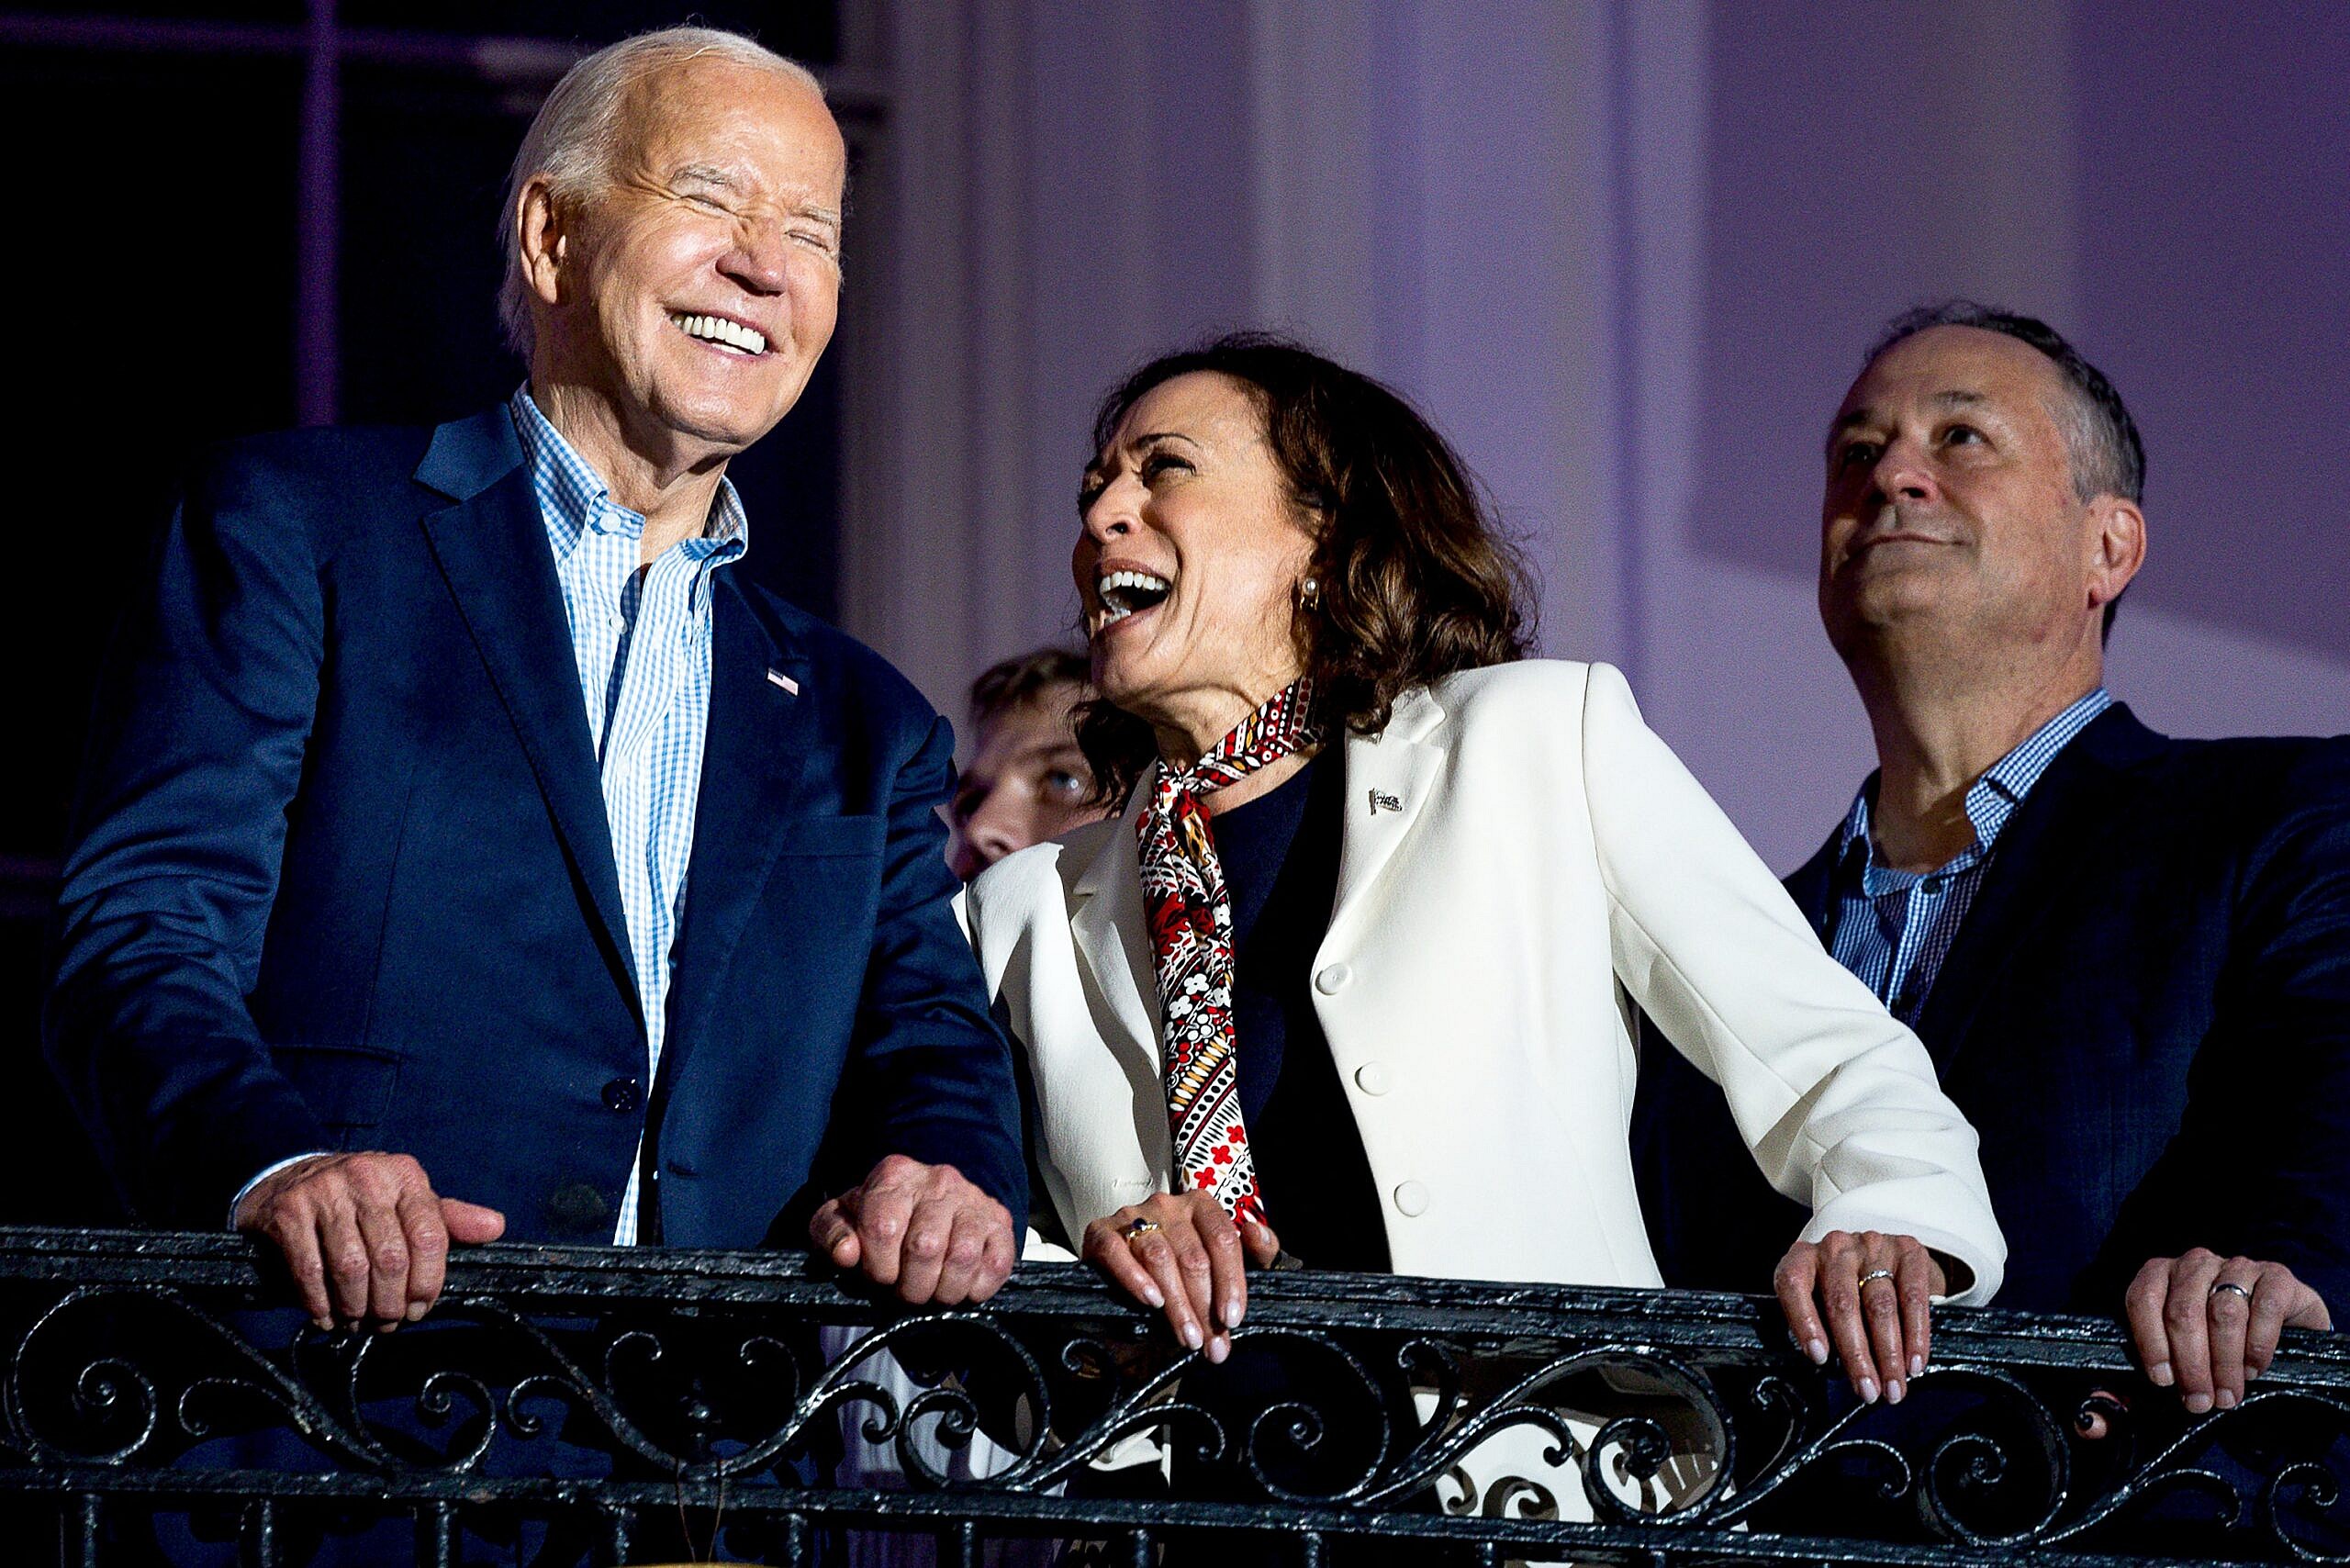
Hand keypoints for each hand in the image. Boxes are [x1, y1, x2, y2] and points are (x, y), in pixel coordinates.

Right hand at [235, 1152, 505, 1330]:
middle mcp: (367, 1178)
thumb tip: (495, 1227)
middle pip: (391, 1258)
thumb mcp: (405, 1200)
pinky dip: (320, 1303)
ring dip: (356, 1308)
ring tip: (358, 1323)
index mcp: (404, 1176)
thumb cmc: (358, 1198)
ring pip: (351, 1268)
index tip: (420, 1308)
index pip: (430, 1235)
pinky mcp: (289, 1212)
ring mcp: (324, 1192)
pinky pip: (309, 1270)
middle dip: (391, 1303)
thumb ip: (447, 1219)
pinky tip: (326, 1317)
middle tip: (387, 1323)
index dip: (428, 1282)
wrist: (287, 1177)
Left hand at [809, 1154, 1014, 1305]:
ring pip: (963, 1257)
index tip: (879, 1276)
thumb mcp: (843, 1218)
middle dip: (911, 1286)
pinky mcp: (1000, 1221)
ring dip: (944, 1291)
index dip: (878, 1267)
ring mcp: (973, 1199)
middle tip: (907, 1290)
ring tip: (934, 1291)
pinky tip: (961, 1287)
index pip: (883, 1229)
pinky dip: (977, 1288)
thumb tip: (847, 1253)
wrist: (926, 1201)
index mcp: (894, 1176)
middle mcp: (938, 1180)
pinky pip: (997, 1263)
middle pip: (925, 1247)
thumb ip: (831, 1232)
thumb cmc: (880, 1216)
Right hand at [1081, 1191, 1281, 1364]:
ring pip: (1160, 1258)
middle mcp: (1168, 1204)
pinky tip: (1151, 1302)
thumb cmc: (1182, 1282)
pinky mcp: (1100, 1232)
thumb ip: (1255, 1252)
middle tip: (1210, 1343)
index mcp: (1201, 1206)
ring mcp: (1132, 1215)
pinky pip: (1118, 1252)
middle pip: (1193, 1256)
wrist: (1125, 1303)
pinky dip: (1135, 1279)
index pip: (1223, 1240)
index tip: (1231, 1319)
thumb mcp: (1223, 1270)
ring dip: (1177, 1304)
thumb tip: (1257, 1233)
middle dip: (1204, 1306)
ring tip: (1187, 1337)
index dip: (1230, 1282)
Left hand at [1775, 1230, 1945, 1403]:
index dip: (1804, 1322)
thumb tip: (1831, 1369)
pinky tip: (1914, 1362)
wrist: (1889, 1261)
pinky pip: (1914, 1296)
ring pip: (1880, 1305)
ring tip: (1893, 1387)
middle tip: (1868, 1391)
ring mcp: (1873, 1246)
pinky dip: (1916, 1335)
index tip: (1820, 1358)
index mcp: (1803, 1258)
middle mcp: (1835, 1247)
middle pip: (1843, 1303)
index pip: (1793, 1284)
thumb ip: (1819, 1325)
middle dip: (1857, 1355)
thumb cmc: (1847, 1292)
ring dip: (1889, 1354)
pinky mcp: (1908, 1251)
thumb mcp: (1821, 1302)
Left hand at [2126, 1250, 2331, 1413]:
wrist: (2284, 1328)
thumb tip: (2101, 1418)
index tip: (2163, 1381)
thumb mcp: (2176, 1358)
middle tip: (2200, 1401)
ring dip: (2224, 1362)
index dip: (2150, 1342)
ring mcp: (2236, 1265)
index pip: (2142, 1300)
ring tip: (2228, 1394)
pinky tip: (2254, 1369)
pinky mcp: (2276, 1276)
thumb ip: (2137, 1382)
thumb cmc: (2216, 1345)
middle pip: (2183, 1312)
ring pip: (2223, 1313)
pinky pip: (2264, 1308)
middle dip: (2190, 1364)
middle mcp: (2195, 1264)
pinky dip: (2258, 1345)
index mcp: (2160, 1275)